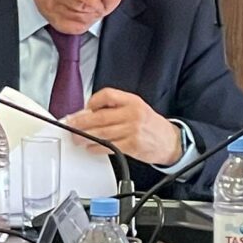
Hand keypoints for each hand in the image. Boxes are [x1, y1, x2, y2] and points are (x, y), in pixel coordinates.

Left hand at [64, 89, 180, 168]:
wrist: (170, 141)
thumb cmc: (150, 124)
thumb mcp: (136, 108)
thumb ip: (115, 107)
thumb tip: (88, 112)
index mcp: (132, 101)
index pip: (106, 95)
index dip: (91, 101)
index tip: (83, 109)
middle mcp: (133, 114)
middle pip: (100, 116)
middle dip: (81, 122)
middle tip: (71, 125)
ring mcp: (133, 130)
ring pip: (102, 133)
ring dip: (85, 136)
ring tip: (76, 138)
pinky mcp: (132, 146)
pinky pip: (109, 146)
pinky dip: (96, 147)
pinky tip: (91, 147)